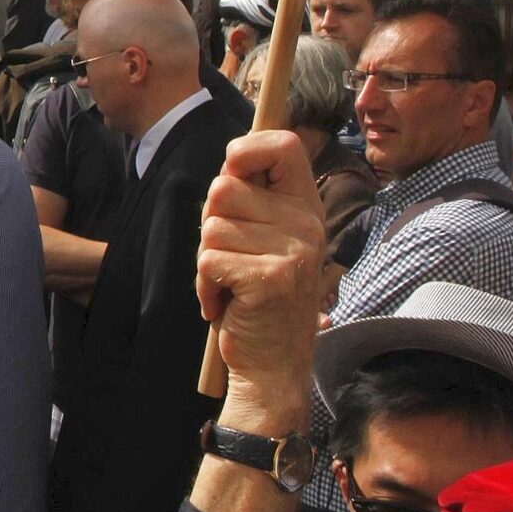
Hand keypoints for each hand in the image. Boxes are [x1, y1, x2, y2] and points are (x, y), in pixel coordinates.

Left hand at [197, 131, 327, 434]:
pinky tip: (224, 304)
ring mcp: (293, 252)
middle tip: (231, 258)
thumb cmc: (257, 299)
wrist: (274, 367)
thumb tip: (231, 158)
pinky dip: (204, 286)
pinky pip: (208, 260)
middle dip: (211, 224)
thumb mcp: (266, 241)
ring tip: (231, 284)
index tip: (234, 168)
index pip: (284, 145)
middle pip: (225, 187)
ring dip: (207, 260)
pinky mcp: (270, 278)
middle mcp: (307, 224)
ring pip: (211, 226)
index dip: (247, 148)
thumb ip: (252, 201)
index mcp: (307, 208)